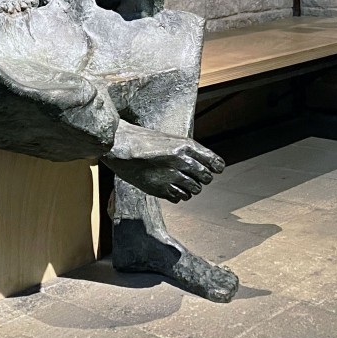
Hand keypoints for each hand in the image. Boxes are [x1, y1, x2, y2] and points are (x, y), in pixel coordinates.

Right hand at [104, 126, 224, 203]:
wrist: (121, 145)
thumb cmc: (143, 140)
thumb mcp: (170, 139)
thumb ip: (187, 151)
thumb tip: (204, 165)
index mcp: (186, 146)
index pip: (215, 163)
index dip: (215, 167)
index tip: (214, 169)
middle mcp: (182, 161)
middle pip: (206, 178)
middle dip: (201, 179)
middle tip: (192, 175)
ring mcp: (171, 176)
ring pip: (194, 190)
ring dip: (189, 188)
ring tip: (178, 181)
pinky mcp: (160, 189)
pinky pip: (179, 198)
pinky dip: (176, 194)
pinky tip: (168, 186)